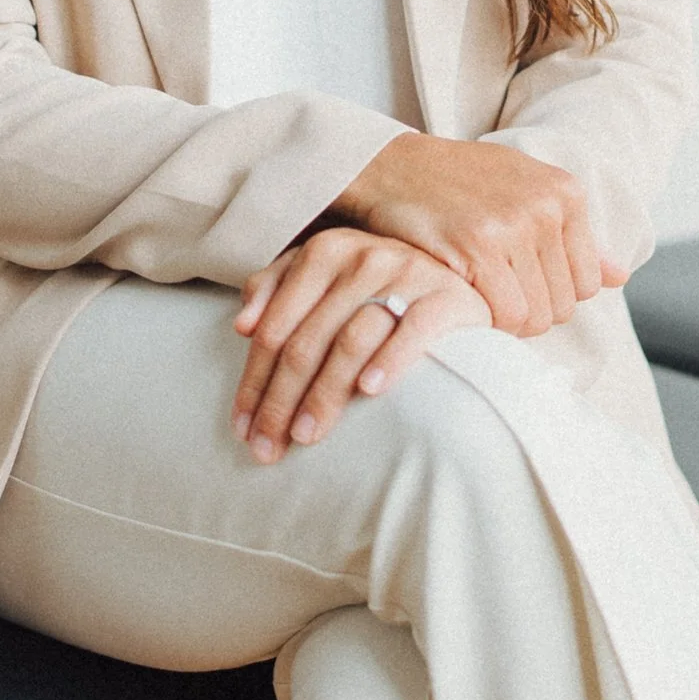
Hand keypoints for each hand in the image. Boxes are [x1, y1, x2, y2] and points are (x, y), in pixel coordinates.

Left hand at [230, 231, 490, 462]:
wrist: (457, 283)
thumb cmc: (377, 289)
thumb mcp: (325, 279)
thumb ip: (277, 290)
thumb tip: (241, 325)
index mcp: (322, 253)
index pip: (275, 328)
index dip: (253, 381)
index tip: (242, 428)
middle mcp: (361, 258)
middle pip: (306, 341)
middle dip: (280, 400)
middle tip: (267, 447)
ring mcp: (405, 275)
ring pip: (350, 341)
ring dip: (324, 394)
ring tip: (306, 435)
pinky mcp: (445, 297)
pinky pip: (412, 331)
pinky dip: (388, 361)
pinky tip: (369, 391)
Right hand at [331, 132, 621, 336]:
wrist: (391, 166)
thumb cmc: (457, 183)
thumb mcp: (523, 191)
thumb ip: (572, 237)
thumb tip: (619, 277)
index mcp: (566, 193)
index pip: (587, 283)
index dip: (551, 296)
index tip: (516, 287)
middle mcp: (547, 208)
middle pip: (563, 305)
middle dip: (529, 312)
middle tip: (491, 296)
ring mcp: (514, 227)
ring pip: (535, 316)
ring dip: (505, 322)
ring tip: (477, 298)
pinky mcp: (478, 246)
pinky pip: (503, 314)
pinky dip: (484, 320)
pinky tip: (462, 300)